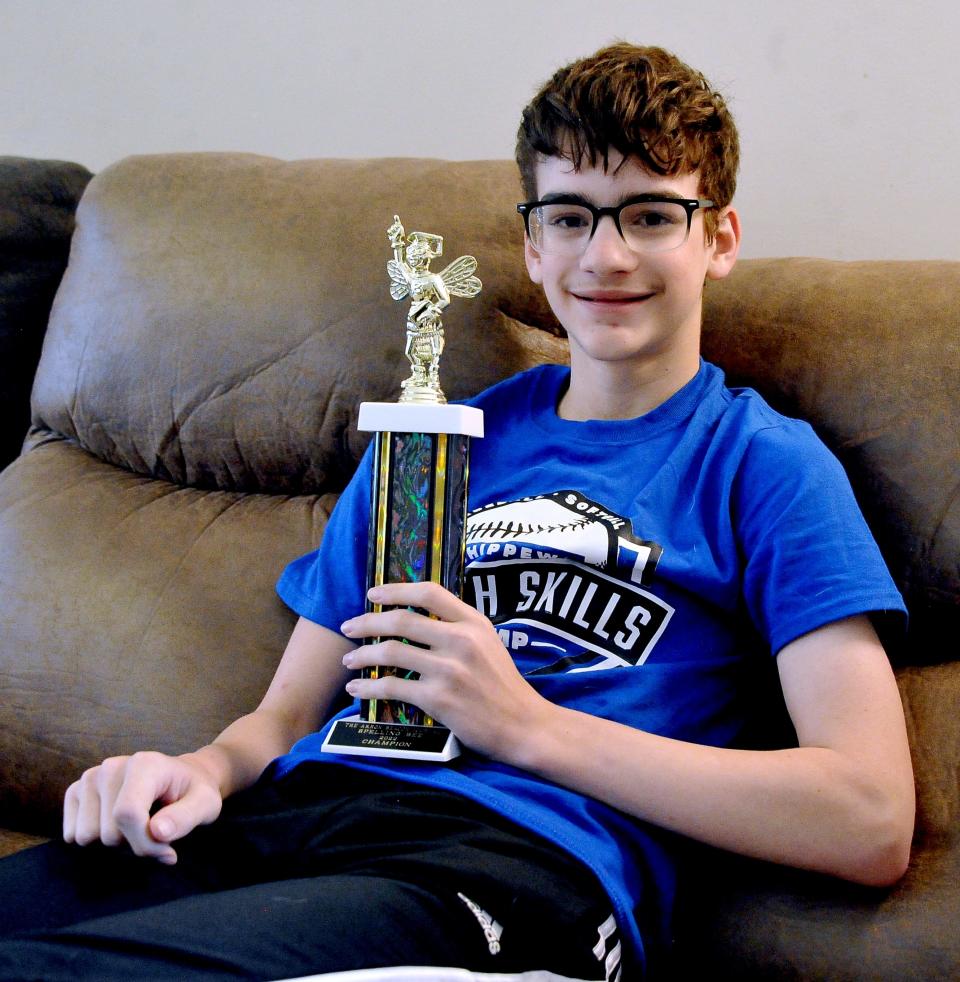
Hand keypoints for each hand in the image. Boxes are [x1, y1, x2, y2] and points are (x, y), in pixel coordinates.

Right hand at [63, 751, 222, 863]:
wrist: (183, 779)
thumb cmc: (194, 793)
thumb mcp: (206, 804)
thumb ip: (185, 818)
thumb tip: (157, 831)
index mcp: (145, 764)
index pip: (127, 815)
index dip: (145, 843)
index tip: (168, 850)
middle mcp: (112, 766)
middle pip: (108, 833)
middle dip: (133, 844)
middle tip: (156, 831)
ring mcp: (91, 777)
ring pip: (87, 837)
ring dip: (115, 843)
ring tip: (139, 825)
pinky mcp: (77, 791)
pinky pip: (72, 834)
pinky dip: (96, 839)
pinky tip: (118, 824)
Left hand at [340, 581, 551, 759]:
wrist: (524, 725)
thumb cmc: (504, 686)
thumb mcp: (489, 644)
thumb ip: (459, 628)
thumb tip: (417, 618)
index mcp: (474, 623)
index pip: (429, 593)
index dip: (396, 590)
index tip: (373, 594)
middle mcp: (461, 640)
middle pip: (402, 620)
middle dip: (368, 622)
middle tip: (348, 627)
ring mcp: (449, 669)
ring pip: (392, 651)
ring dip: (362, 655)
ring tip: (350, 660)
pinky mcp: (439, 698)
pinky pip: (393, 686)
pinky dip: (369, 685)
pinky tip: (358, 687)